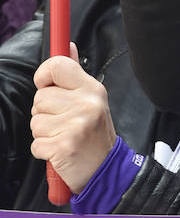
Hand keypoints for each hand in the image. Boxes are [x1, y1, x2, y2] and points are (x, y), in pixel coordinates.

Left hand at [30, 45, 117, 194]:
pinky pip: (36, 144)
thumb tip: (67, 47)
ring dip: (43, 133)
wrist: (107, 170)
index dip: (44, 74)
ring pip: (35, 121)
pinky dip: (43, 150)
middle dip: (44, 113)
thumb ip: (75, 73)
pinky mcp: (64, 147)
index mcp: (91, 88)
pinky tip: (60, 150)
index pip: (57, 66)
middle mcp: (85, 104)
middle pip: (40, 98)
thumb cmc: (95, 134)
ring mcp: (75, 125)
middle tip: (63, 122)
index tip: (45, 83)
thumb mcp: (92, 99)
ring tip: (63, 136)